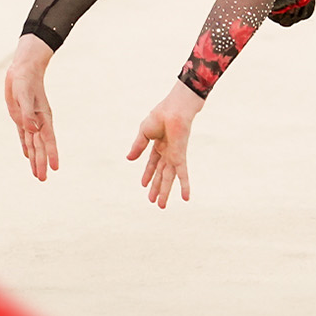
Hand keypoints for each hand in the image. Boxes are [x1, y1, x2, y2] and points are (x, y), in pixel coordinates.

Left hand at [3, 34, 58, 180]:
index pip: (48, 139)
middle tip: (42, 179)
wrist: (23, 68)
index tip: (55, 168)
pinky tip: (27, 155)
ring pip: (33, 144)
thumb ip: (27, 113)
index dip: (51, 154)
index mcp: (42, 117)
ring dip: (35, 158)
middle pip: (41, 146)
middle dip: (41, 163)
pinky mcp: (21, 117)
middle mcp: (38, 121)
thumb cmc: (25, 80)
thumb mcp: (23, 95)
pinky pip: (24, 136)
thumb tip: (32, 129)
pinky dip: (26, 146)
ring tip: (37, 174)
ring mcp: (30, 120)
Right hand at [127, 82, 203, 208]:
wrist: (174, 110)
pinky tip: (186, 197)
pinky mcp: (180, 157)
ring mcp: (174, 155)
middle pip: (161, 174)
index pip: (153, 163)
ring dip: (164, 192)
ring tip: (161, 205)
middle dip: (156, 188)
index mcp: (159, 144)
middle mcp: (167, 152)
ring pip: (168, 178)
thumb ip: (138, 146)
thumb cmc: (160, 115)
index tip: (143, 185)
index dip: (148, 175)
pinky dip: (184, 185)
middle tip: (154, 202)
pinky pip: (182, 174)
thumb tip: (129, 159)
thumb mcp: (144, 132)